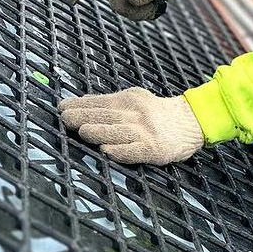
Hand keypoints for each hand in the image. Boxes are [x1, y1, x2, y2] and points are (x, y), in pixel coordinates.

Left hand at [59, 87, 203, 164]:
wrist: (190, 122)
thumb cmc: (156, 112)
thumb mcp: (135, 99)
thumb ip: (110, 102)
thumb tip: (81, 102)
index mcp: (130, 100)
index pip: (101, 102)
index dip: (81, 105)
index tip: (62, 107)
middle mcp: (137, 115)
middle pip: (107, 116)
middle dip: (84, 116)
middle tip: (65, 118)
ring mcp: (146, 133)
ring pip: (118, 132)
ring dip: (99, 132)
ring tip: (82, 132)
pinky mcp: (154, 150)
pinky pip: (135, 152)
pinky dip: (121, 152)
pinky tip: (107, 151)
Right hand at [106, 0, 186, 20]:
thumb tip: (132, 0)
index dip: (123, 3)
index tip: (140, 3)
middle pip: (117, 4)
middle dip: (136, 11)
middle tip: (152, 6)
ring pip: (124, 10)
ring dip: (141, 13)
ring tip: (154, 4)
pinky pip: (130, 11)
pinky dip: (142, 13)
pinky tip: (152, 6)